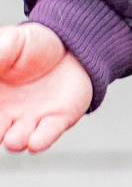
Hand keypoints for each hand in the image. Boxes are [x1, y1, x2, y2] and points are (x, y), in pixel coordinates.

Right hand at [0, 22, 91, 154]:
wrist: (71, 49)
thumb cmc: (33, 45)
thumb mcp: (10, 42)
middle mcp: (5, 110)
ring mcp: (30, 118)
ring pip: (16, 139)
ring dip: (14, 141)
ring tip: (12, 141)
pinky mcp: (57, 120)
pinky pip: (46, 135)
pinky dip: (40, 141)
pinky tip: (34, 144)